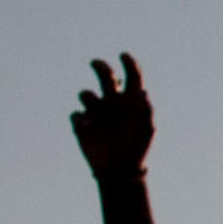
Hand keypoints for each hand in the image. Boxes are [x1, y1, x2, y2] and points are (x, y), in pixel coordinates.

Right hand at [73, 55, 154, 181]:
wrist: (120, 168)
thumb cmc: (137, 147)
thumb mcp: (147, 127)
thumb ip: (145, 109)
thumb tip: (142, 91)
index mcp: (130, 100)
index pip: (131, 76)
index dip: (128, 63)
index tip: (123, 55)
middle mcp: (112, 102)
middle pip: (105, 75)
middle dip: (100, 66)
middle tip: (96, 64)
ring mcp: (96, 112)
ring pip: (86, 94)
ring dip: (90, 98)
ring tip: (97, 114)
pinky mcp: (81, 125)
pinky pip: (75, 114)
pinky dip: (80, 118)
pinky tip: (87, 127)